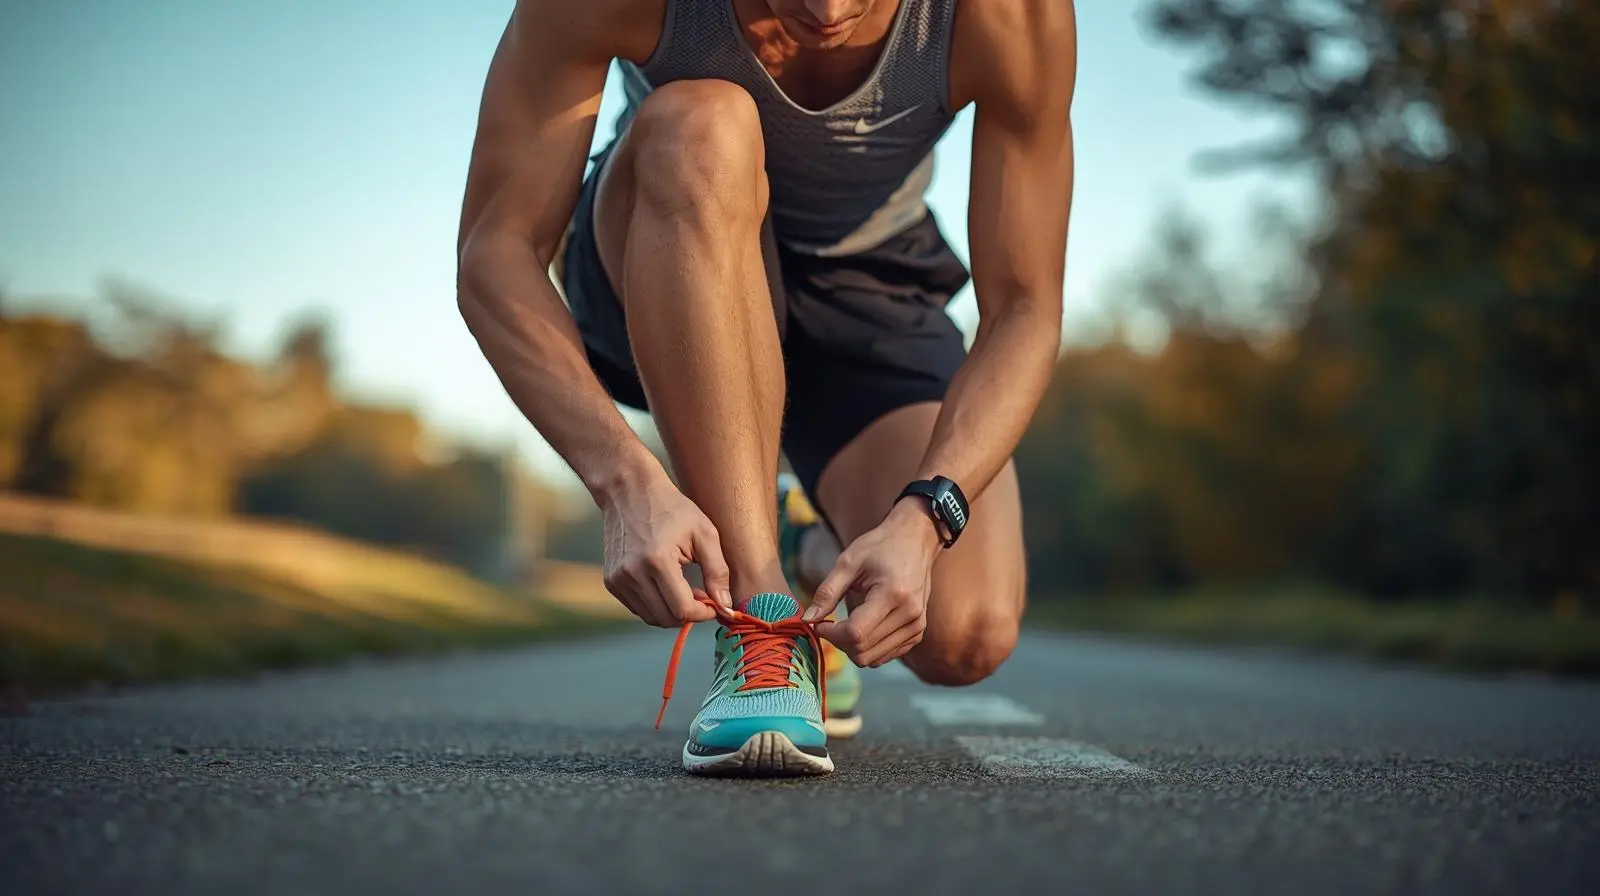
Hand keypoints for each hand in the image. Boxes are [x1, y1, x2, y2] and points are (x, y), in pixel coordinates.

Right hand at [600, 475, 731, 626]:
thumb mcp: (704, 533)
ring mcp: (617, 579)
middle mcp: (632, 574)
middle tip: (702, 596)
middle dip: (689, 614)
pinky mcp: (611, 581)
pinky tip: (666, 586)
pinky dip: (655, 605)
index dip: (703, 613)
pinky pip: (637, 608)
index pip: (682, 609)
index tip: (715, 604)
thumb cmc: (671, 508)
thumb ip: (717, 572)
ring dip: (672, 611)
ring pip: (651, 617)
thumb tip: (726, 606)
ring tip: (685, 589)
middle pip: (666, 618)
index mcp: (657, 561)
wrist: (629, 490)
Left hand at [805, 499, 942, 666]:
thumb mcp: (847, 562)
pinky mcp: (917, 633)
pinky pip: (885, 656)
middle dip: (839, 642)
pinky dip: (868, 648)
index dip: (831, 634)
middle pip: (863, 651)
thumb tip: (808, 620)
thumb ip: (826, 593)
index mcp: (892, 594)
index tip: (819, 623)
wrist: (915, 541)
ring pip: (873, 659)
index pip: (855, 633)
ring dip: (852, 648)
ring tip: (846, 623)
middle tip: (829, 623)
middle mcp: (909, 615)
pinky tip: (863, 626)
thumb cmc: (879, 547)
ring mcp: (916, 626)